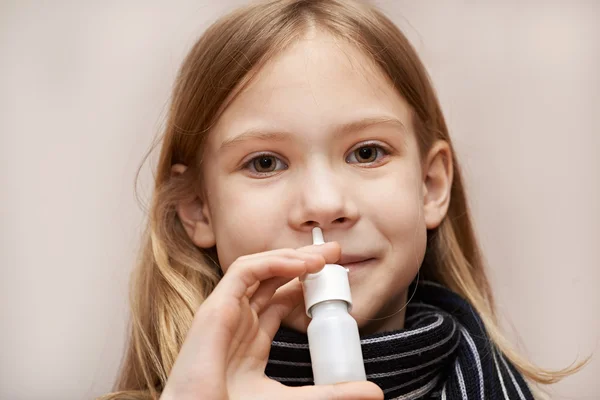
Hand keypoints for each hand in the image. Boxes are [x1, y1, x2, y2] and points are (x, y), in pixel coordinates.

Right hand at [160, 242, 382, 399]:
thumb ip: (332, 394)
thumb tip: (375, 392)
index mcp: (252, 341)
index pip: (281, 300)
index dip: (307, 285)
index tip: (336, 278)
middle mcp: (239, 322)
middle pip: (273, 280)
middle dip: (303, 263)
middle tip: (335, 253)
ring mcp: (226, 313)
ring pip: (259, 269)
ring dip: (290, 258)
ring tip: (323, 256)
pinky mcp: (214, 308)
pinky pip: (243, 272)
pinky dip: (270, 263)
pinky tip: (298, 265)